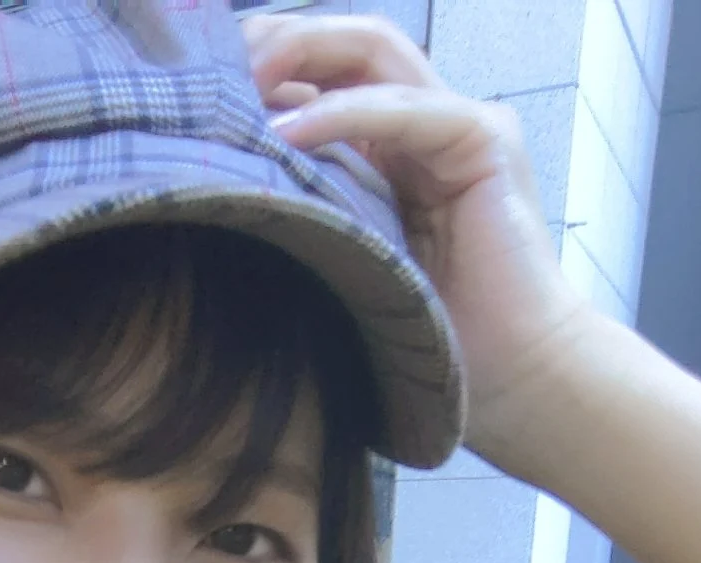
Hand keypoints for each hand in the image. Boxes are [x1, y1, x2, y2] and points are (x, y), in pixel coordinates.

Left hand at [243, 12, 592, 464]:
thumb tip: (211, 206)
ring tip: (237, 80)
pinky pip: (405, 109)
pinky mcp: (483, 144)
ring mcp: (458, 126)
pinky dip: (342, 113)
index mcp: (389, 150)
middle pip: (344, 45)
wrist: (509, 382)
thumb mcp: (335, 269)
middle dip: (275, 42)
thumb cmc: (424, 345)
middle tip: (207, 65)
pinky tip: (284, 133)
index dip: (262, 66)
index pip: (323, 72)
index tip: (191, 88)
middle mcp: (424, 124)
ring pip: (375, 50)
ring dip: (301, 54)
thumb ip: (297, 220)